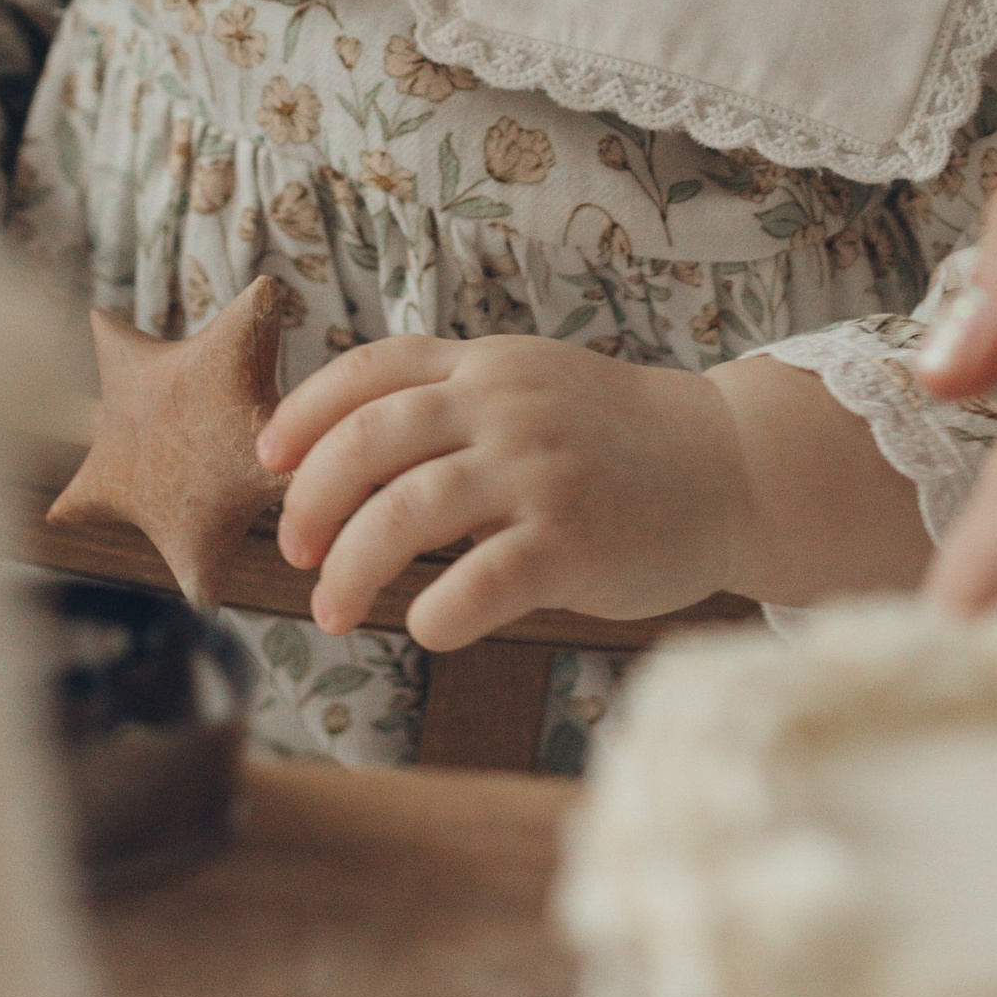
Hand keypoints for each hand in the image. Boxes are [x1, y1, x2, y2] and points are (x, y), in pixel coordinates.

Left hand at [259, 335, 750, 644]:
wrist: (729, 466)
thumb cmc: (615, 443)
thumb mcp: (531, 391)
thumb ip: (452, 407)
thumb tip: (341, 456)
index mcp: (488, 369)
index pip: (370, 370)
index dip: (304, 412)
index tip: (266, 458)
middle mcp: (507, 409)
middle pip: (370, 441)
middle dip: (311, 502)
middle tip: (293, 553)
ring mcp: (540, 472)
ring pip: (407, 511)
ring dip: (351, 569)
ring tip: (332, 611)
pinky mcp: (575, 541)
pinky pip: (480, 581)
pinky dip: (435, 611)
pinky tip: (425, 627)